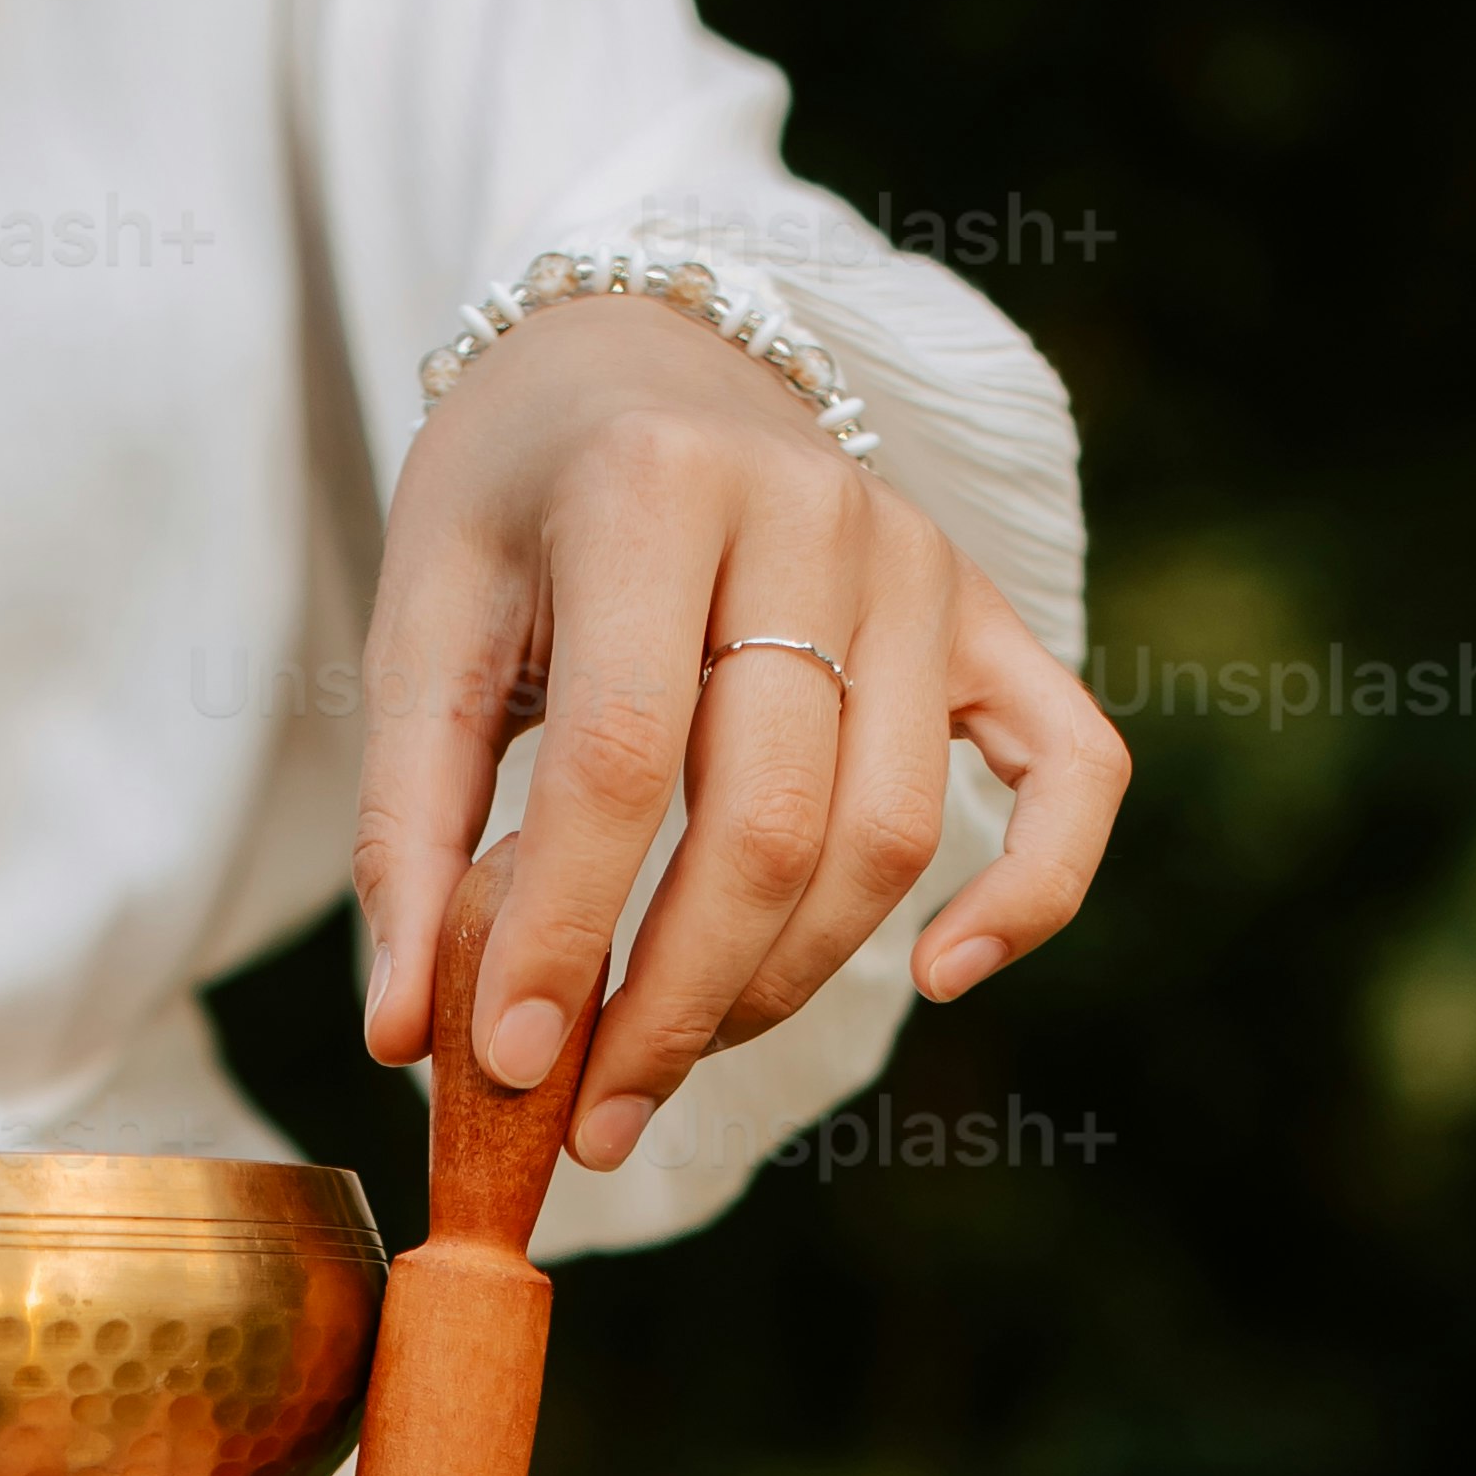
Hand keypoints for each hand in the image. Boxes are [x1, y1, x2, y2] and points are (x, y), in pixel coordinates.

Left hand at [356, 292, 1130, 1172]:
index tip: (509, 1066)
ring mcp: (921, 562)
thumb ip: (409, 826)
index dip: (566, 934)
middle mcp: (812, 510)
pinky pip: (1072, 770)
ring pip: (887, 836)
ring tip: (669, 1057)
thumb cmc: (515, 507)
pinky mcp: (987, 615)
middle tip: (591, 1117)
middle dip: (676, 1004)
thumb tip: (403, 1036)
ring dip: (780, 985)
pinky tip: (942, 976)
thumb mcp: (421, 629)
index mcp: (653, 486)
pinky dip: (1030, 891)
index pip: (621, 758)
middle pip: (771, 822)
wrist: (634, 358)